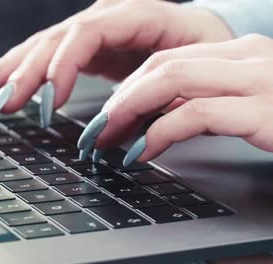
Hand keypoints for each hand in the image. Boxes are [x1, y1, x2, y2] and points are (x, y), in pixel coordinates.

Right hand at [0, 0, 232, 126]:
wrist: (200, 38)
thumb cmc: (200, 53)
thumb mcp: (189, 74)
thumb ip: (152, 103)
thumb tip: (106, 137)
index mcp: (139, 13)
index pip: (87, 33)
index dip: (63, 66)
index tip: (49, 103)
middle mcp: (108, 13)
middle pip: (56, 39)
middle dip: (25, 72)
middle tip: (2, 103)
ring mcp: (93, 27)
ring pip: (43, 44)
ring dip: (11, 70)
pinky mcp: (84, 44)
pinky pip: (45, 54)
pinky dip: (19, 69)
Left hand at [77, 34, 272, 164]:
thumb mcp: (244, 106)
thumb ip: (204, 102)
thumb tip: (153, 118)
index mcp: (240, 53)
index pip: (166, 60)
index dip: (128, 88)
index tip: (105, 117)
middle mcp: (248, 56)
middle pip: (161, 65)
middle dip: (118, 99)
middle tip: (94, 131)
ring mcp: (259, 79)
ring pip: (171, 79)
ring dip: (127, 111)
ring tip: (105, 140)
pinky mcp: (267, 111)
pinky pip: (195, 114)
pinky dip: (158, 134)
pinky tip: (141, 152)